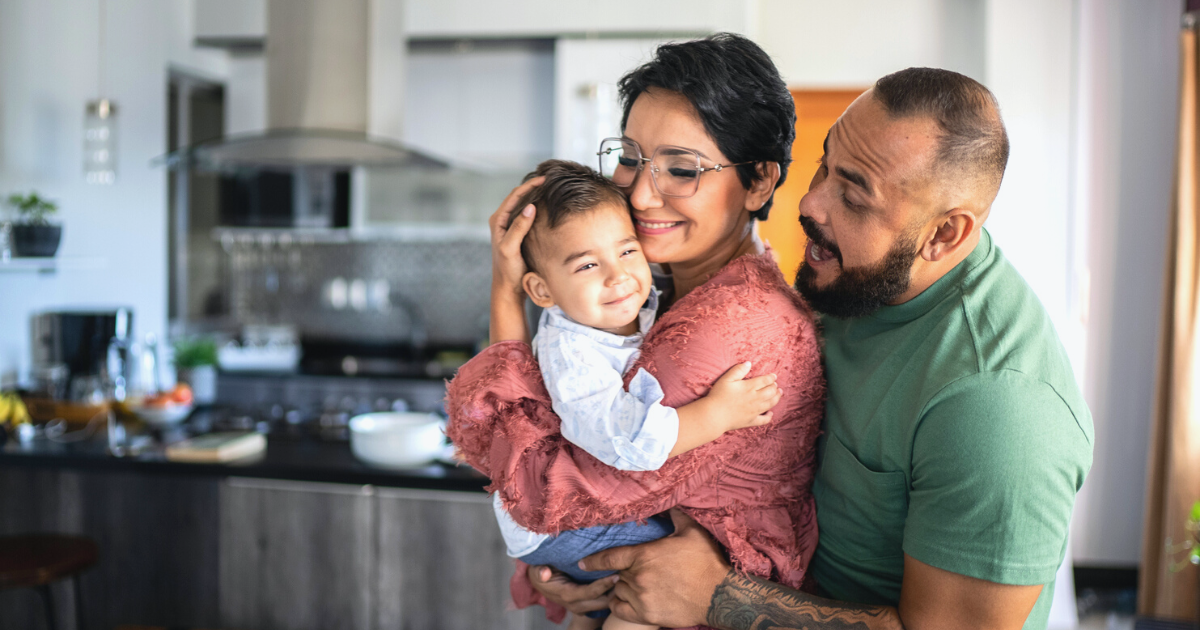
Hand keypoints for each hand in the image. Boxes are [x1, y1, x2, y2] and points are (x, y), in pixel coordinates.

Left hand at [489, 176, 543, 296]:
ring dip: (535, 196)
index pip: (514, 196)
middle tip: (549, 180)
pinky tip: (547, 207)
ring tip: (549, 189)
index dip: (529, 186)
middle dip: (533, 187)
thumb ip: (519, 227)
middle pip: (518, 197)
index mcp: (498, 220)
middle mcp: (502, 221)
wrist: (508, 288)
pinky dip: (537, 208)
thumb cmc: (508, 270)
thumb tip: (530, 207)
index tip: (544, 179)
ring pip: (523, 205)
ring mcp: (509, 227)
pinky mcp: (517, 233)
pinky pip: (527, 215)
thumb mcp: (511, 248)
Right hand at [527, 564, 617, 614]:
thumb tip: (545, 573)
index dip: (603, 584)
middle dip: (614, 592)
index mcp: (567, 595)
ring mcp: (581, 605)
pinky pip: (602, 601)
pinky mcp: (586, 602)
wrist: (539, 580)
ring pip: (604, 603)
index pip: (590, 592)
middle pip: (602, 602)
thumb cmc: (540, 572)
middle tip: (628, 576)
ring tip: (626, 578)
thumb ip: (540, 572)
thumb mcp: (536, 570)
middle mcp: (576, 604)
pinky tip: (619, 581)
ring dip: (614, 593)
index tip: (615, 574)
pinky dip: (611, 593)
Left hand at [579, 509, 730, 627]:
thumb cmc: (706, 562)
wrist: (720, 595)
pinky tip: (626, 600)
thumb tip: (668, 501)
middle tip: (639, 571)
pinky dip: (620, 605)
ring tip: (637, 585)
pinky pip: (621, 610)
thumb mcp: (692, 532)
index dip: (593, 560)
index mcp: (644, 555)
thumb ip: (675, 516)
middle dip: (625, 572)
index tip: (583, 562)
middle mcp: (639, 577)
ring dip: (624, 588)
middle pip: (618, 575)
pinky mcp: (647, 615)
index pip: (609, 558)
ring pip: (619, 591)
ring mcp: (641, 598)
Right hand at [705, 362, 781, 430]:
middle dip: (775, 387)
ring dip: (777, 398)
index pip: (765, 381)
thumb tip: (748, 363)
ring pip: (771, 404)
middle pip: (771, 392)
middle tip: (776, 385)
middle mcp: (755, 399)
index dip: (771, 378)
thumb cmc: (718, 396)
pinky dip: (769, 416)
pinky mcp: (751, 421)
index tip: (774, 376)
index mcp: (749, 387)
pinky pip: (764, 420)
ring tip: (779, 394)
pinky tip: (770, 413)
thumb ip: (738, 370)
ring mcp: (754, 411)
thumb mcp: (726, 379)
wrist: (714, 415)